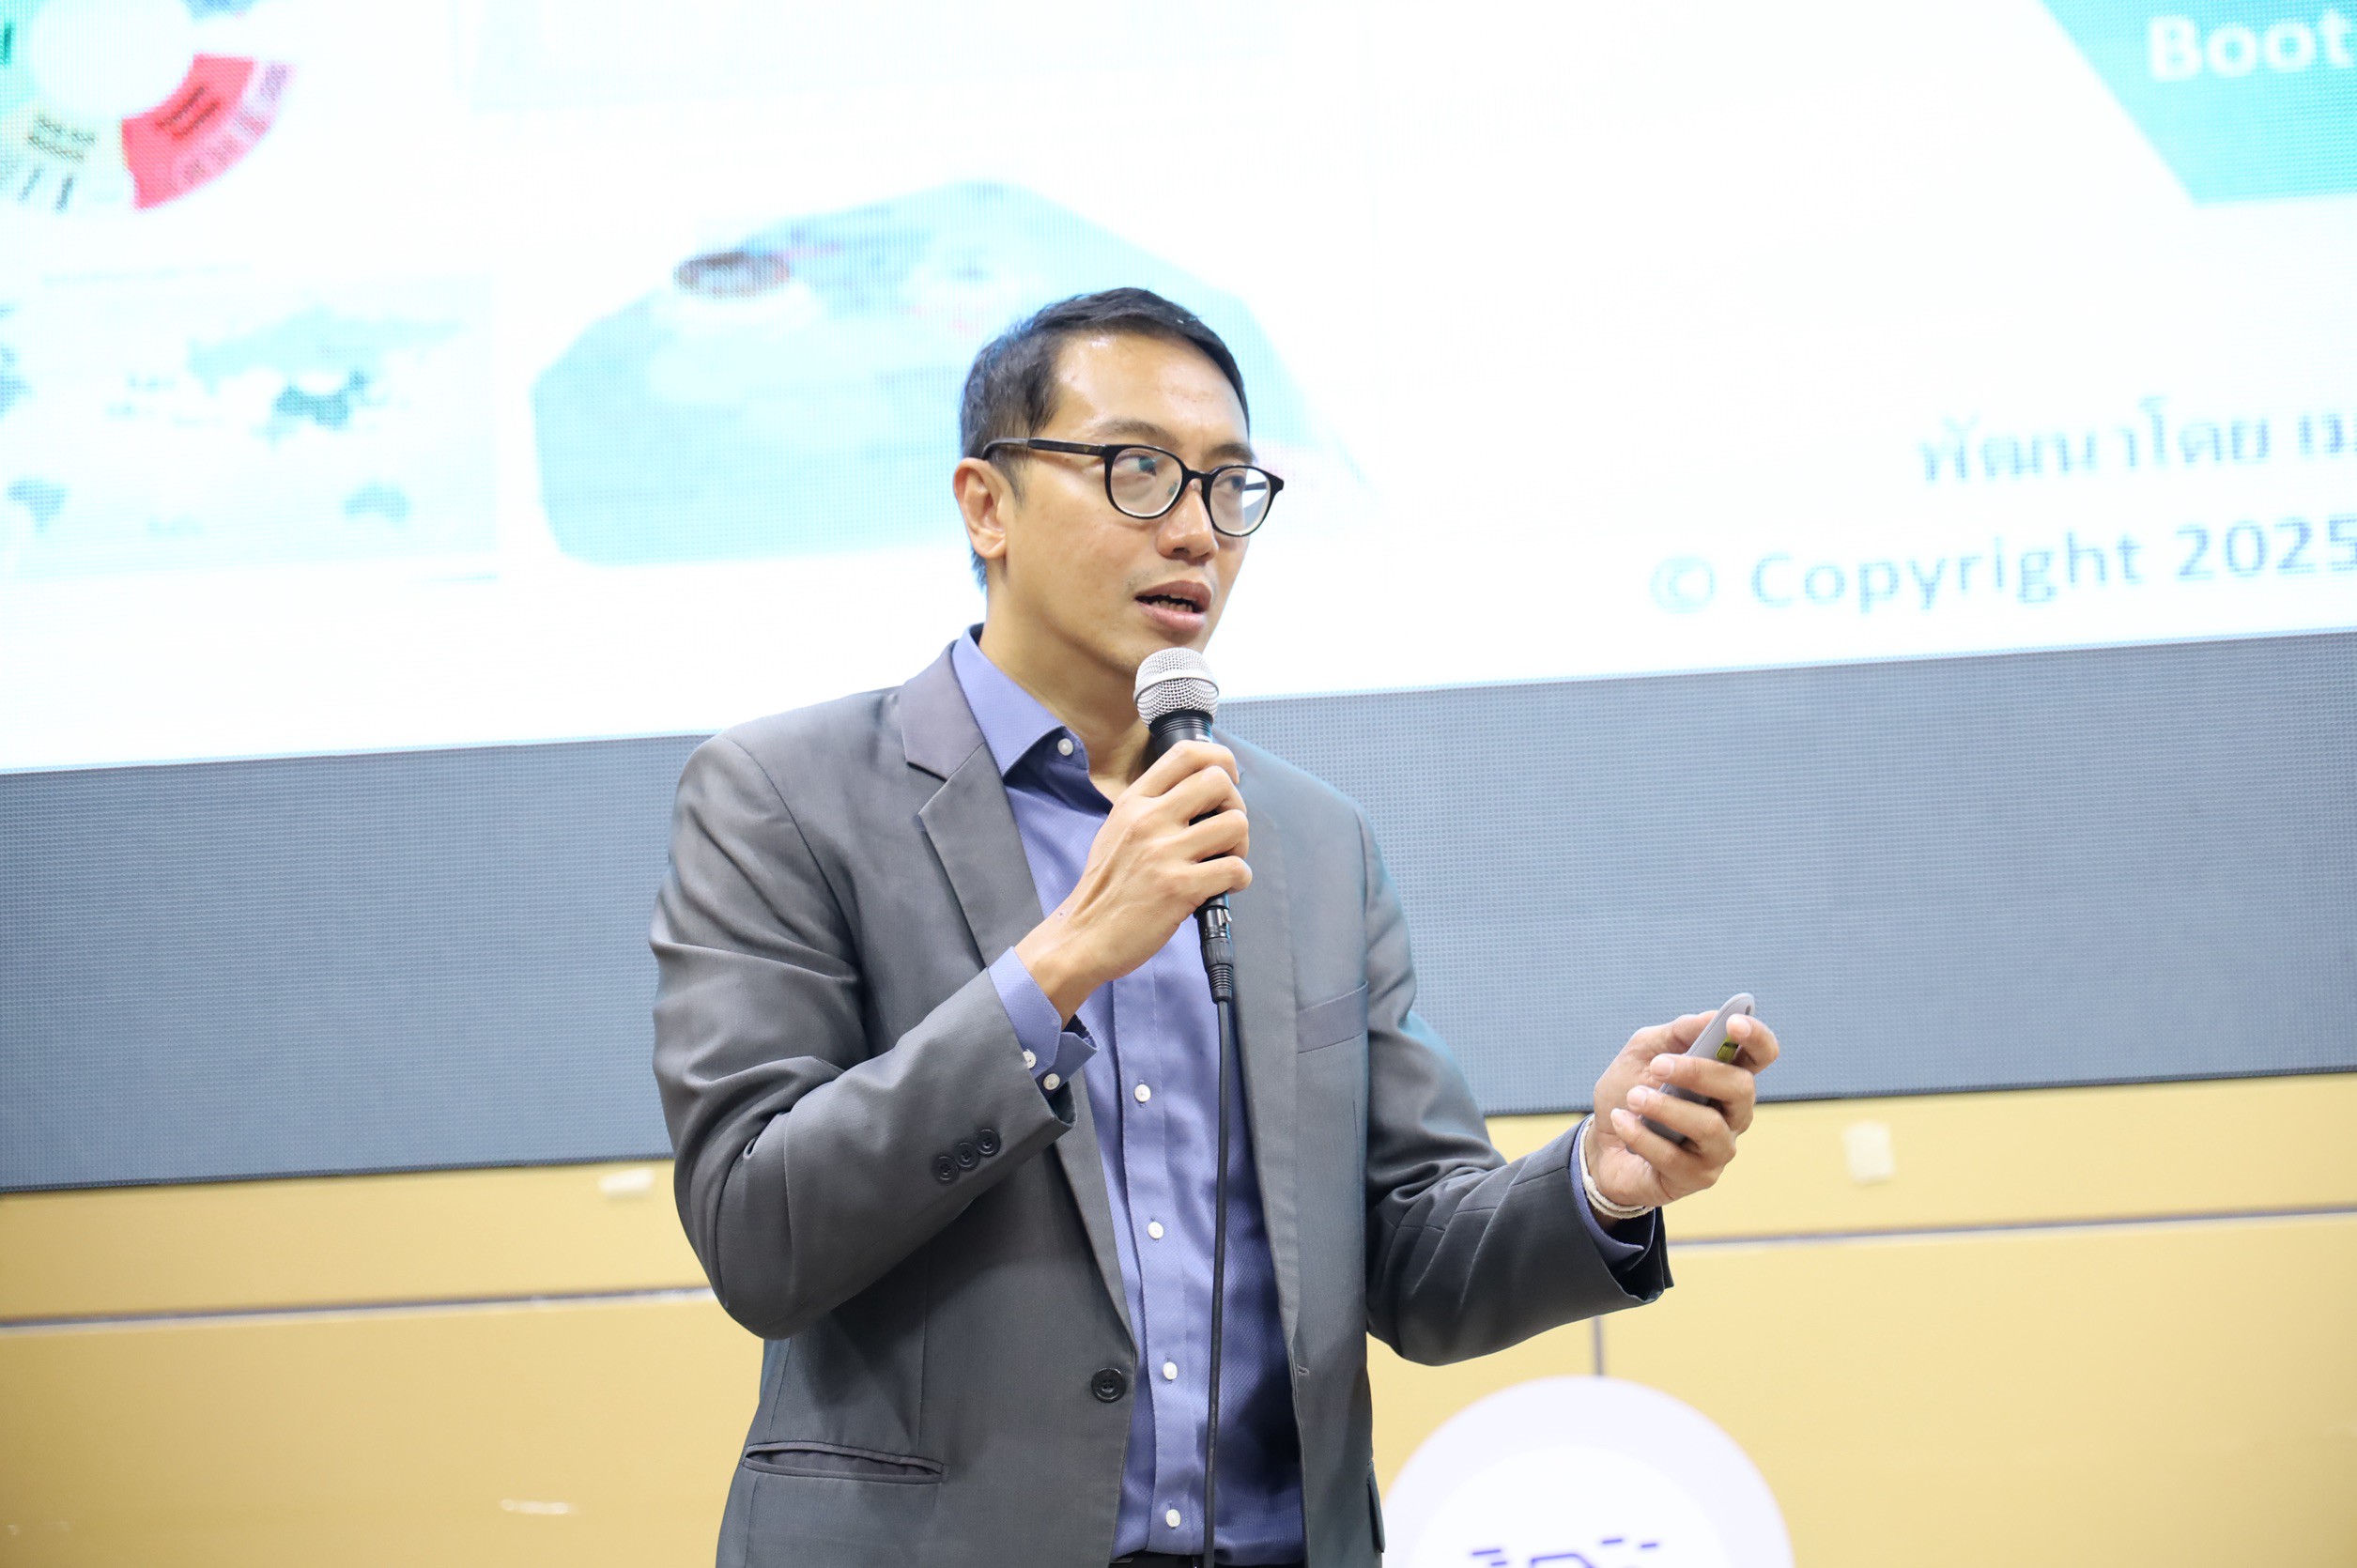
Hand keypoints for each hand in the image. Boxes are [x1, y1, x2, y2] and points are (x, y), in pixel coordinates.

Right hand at [1014, 740, 1249, 1018]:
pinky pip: (1236, 869)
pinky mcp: (1180, 888)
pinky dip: (1239, 879)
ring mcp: (1164, 853)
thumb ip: (1151, 807)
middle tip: (1225, 831)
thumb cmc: (1105, 887)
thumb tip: (1198, 793)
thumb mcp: (1117, 829)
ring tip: (1224, 861)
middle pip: (1219, 782)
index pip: (1186, 754)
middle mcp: (1148, 820)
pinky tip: (1223, 887)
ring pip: (1235, 824)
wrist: (1085, 935)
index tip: (1229, 778)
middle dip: (1235, 805)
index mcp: (1134, 802)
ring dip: (1241, 845)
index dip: (1220, 759)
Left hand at [1583, 1010, 1780, 1214]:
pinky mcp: (1697, 1177)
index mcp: (1726, 1076)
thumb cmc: (1632, 1091)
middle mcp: (1733, 1113)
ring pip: (1709, 1127)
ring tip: (1633, 1098)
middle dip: (1699, 1072)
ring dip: (1666, 1108)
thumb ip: (1677, 1034)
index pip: (1761, 1055)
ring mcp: (1718, 1148)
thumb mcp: (1645, 1052)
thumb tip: (1711, 1018)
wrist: (1601, 1143)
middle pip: (1741, 1088)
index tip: (1733, 1023)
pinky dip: (1642, 1136)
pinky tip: (1621, 1121)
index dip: (1756, 1038)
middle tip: (1658, 1066)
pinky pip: (1674, 1157)